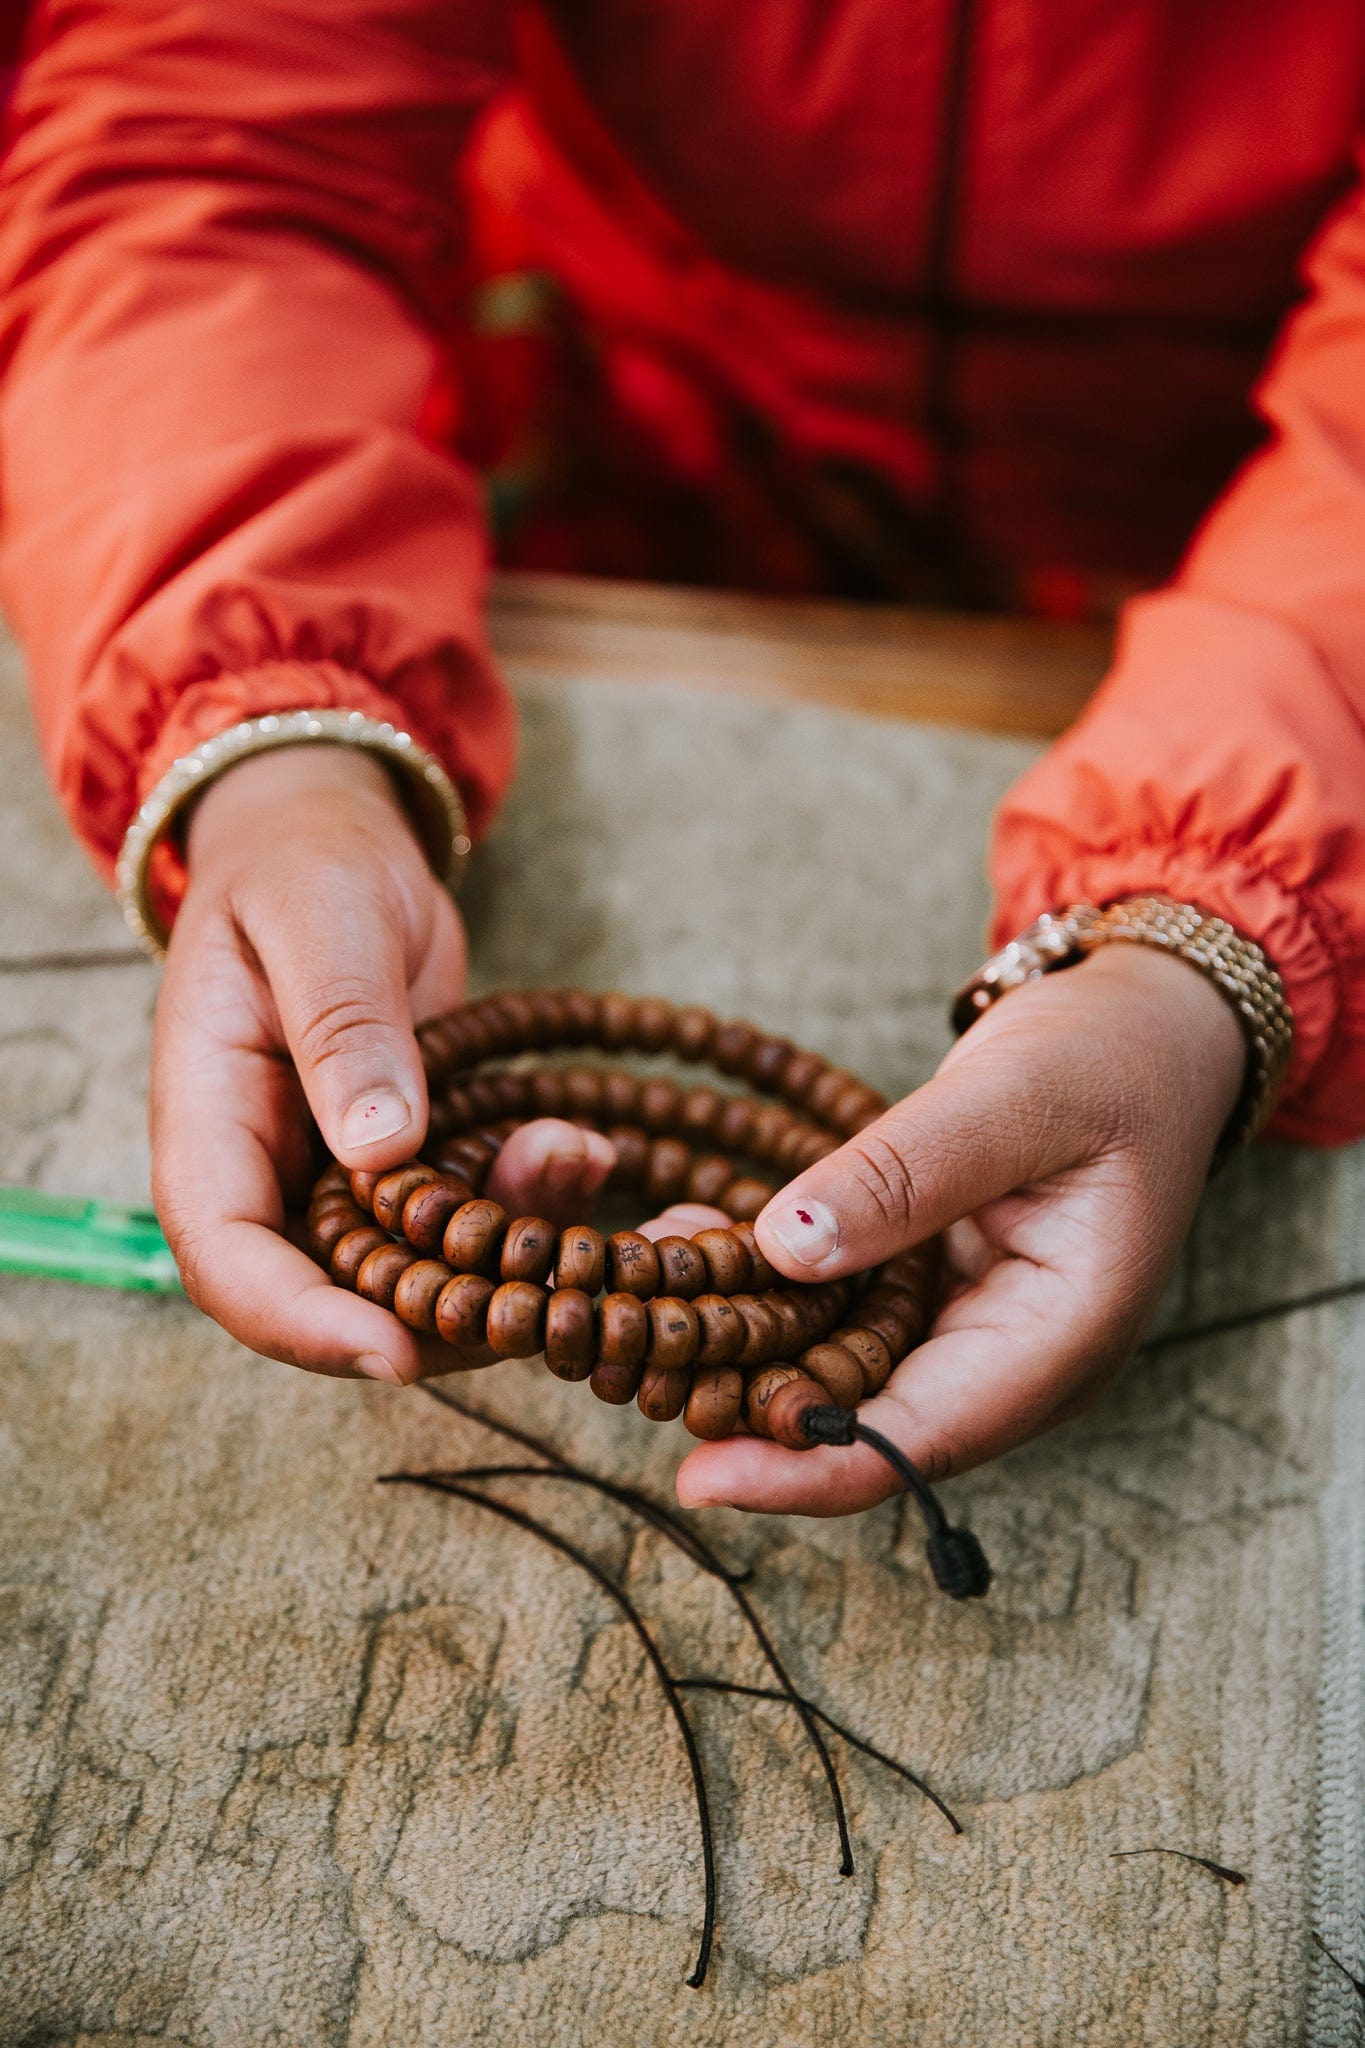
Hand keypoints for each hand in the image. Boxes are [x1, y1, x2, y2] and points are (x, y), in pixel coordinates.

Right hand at [151, 744, 612, 1383]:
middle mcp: (270, 1172)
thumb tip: (378, 1150)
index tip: (396, 1352)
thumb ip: (342, 1024)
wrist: (334, 843)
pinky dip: (529, 1206)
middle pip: (331, 1297)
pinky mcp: (412, 1165)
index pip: (230, 1262)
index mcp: (209, 1121)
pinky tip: (585, 1154)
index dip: (304, 1325)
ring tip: (574, 1168)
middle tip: (540, 1290)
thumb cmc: (306, 864)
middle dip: (439, 1313)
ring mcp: (342, 1176)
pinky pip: (467, 1216)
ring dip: (503, 1257)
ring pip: (416, 1271)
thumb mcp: (320, 917)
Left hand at [675, 943, 1246, 1514]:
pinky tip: (694, 1243)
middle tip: (635, 1349)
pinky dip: (768, 1286)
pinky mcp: (929, 1286)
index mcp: (1061, 1337)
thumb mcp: (1017, 1096)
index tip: (698, 1476)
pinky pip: (837, 1310)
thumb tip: (786, 1248)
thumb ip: (907, 1173)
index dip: (806, 1468)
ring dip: (742, 1336)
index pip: (922, 1441)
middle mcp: (1008, 1356)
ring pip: (837, 1366)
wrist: (1150, 1028)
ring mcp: (968, 1325)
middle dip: (747, 1398)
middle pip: (865, 1418)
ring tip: (644, 1283)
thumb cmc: (1109, 1058)